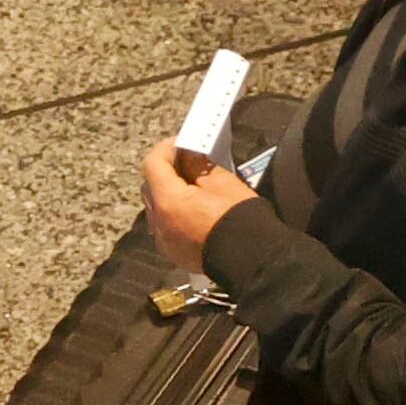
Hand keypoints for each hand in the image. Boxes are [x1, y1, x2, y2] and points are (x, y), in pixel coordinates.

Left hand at [142, 138, 255, 277]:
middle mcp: (158, 222)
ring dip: (168, 192)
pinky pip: (165, 225)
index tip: (181, 143)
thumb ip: (197, 164)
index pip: (152, 164)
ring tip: (191, 185)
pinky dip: (173, 212)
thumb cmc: (239, 218)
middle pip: (150, 186)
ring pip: (156, 206)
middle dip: (166, 170)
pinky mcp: (174, 253)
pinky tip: (193, 209)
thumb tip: (186, 154)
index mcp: (167, 201)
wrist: (255, 261)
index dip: (165, 149)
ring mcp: (164, 240)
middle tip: (187, 160)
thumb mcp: (221, 182)